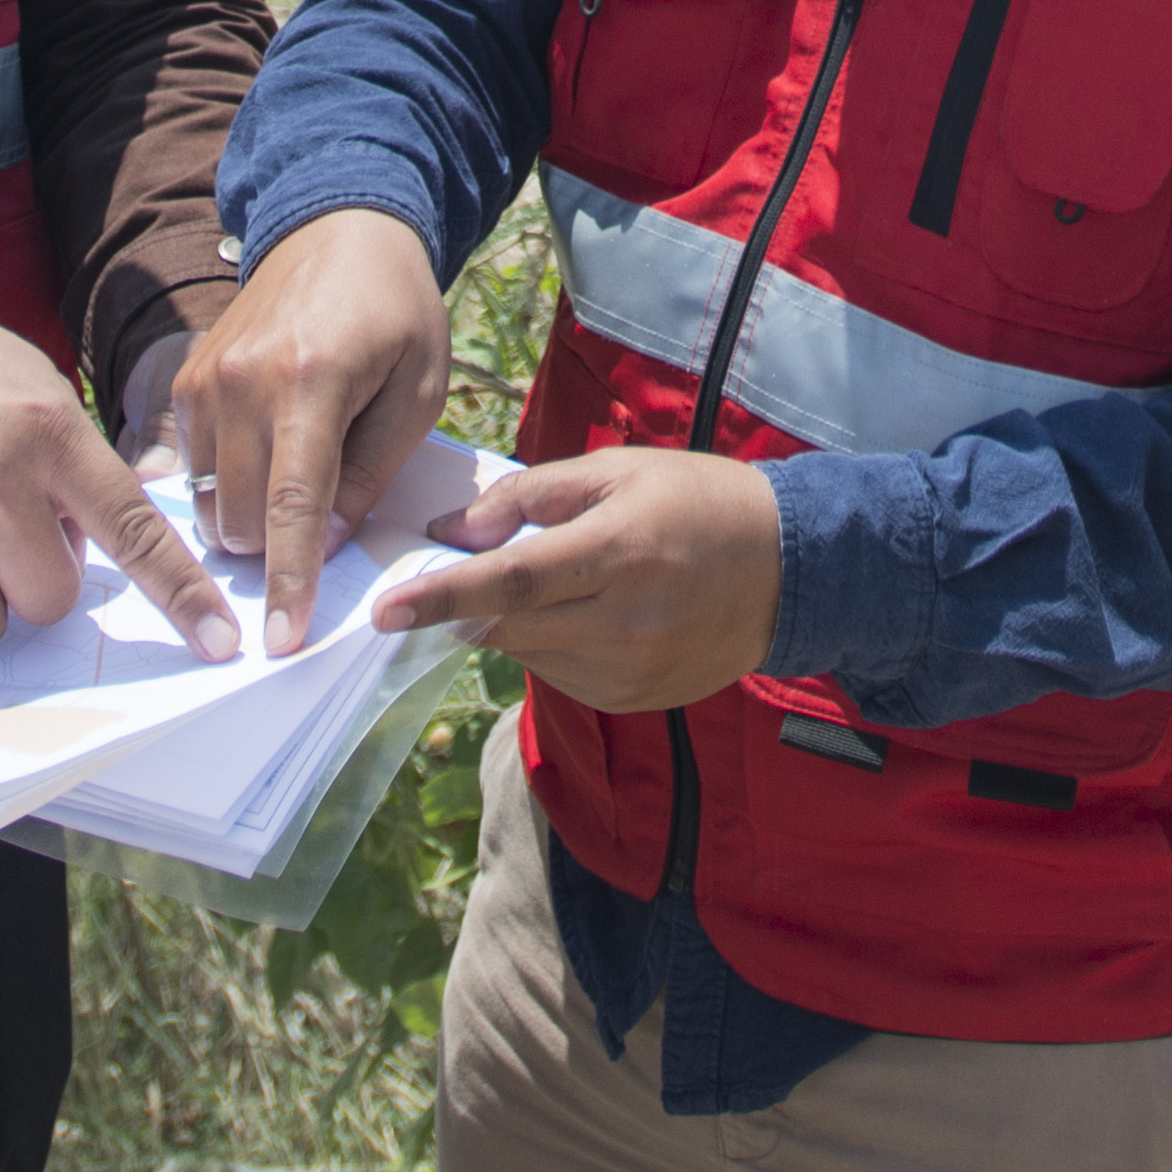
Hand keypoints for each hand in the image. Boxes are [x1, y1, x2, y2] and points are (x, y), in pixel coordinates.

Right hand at [185, 211, 452, 654]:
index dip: (288, 581)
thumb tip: (325, 546)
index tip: (282, 641)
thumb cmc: (395, 314)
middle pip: (240, 518)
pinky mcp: (186, 381)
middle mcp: (244, 380)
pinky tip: (267, 456)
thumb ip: (372, 473)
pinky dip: (227, 487)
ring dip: (249, 521)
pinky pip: (193, 470)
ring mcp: (205, 379)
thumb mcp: (417, 392)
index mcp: (311, 380)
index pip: (292, 505)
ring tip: (298, 479)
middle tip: (323, 523)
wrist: (339, 231)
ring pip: (209, 503)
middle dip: (276, 550)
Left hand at [370, 446, 788, 713]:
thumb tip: (454, 533)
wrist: (787, 566)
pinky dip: (552, 645)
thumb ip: (530, 498)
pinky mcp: (637, 700)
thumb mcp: (615, 471)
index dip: (441, 596)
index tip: (384, 611)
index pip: (510, 583)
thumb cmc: (696, 501)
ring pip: (530, 655)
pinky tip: (590, 613)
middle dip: (470, 604)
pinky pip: (562, 676)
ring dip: (517, 621)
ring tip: (565, 580)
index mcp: (619, 551)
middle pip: (510, 625)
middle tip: (462, 576)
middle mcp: (625, 622)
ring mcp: (632, 671)